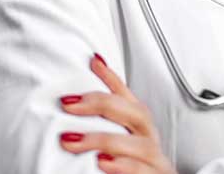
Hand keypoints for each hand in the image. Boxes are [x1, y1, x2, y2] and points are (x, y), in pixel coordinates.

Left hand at [58, 53, 174, 173]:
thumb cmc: (135, 167)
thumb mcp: (118, 142)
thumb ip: (102, 124)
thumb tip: (69, 103)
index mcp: (140, 127)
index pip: (127, 95)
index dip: (111, 77)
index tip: (91, 61)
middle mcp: (149, 140)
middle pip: (135, 113)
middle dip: (101, 104)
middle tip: (67, 104)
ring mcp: (155, 162)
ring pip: (139, 144)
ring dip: (105, 139)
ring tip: (74, 139)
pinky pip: (144, 172)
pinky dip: (123, 167)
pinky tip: (102, 163)